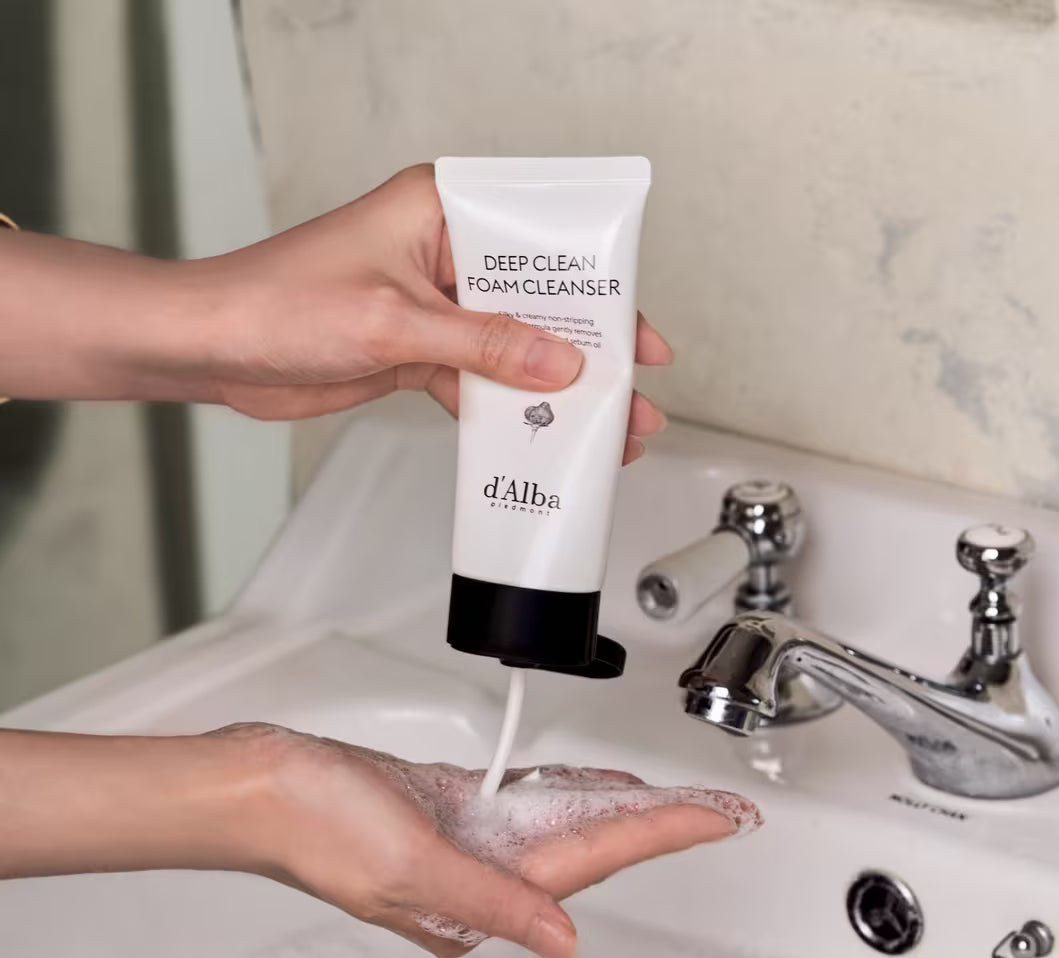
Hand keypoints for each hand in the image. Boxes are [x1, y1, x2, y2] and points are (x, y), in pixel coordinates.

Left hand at [0, 166, 669, 462]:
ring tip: (600, 427)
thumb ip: (484, 344)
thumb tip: (559, 361)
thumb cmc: (276, 302)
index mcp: (440, 211)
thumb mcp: (395, 323)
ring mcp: (431, 305)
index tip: (637, 332)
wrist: (211, 349)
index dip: (598, 289)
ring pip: (512, 347)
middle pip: (536, 302)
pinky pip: (478, 378)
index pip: (542, 243)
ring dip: (550, 390)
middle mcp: (442, 253)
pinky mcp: (417, 349)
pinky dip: (505, 408)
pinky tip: (537, 434)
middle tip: (631, 394)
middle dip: (585, 352)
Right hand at [237, 725, 758, 957]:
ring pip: (558, 825)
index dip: (661, 835)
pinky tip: (581, 782)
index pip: (593, 863)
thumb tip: (564, 941)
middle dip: (654, 827)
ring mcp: (464, 842)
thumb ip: (492, 902)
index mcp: (477, 895)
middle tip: (712, 810)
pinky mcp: (445, 808)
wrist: (263, 786)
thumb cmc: (318, 823)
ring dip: (613, 809)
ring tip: (666, 799)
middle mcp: (479, 876)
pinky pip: (519, 803)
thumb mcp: (411, 863)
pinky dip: (557, 790)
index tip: (715, 819)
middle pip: (588, 847)